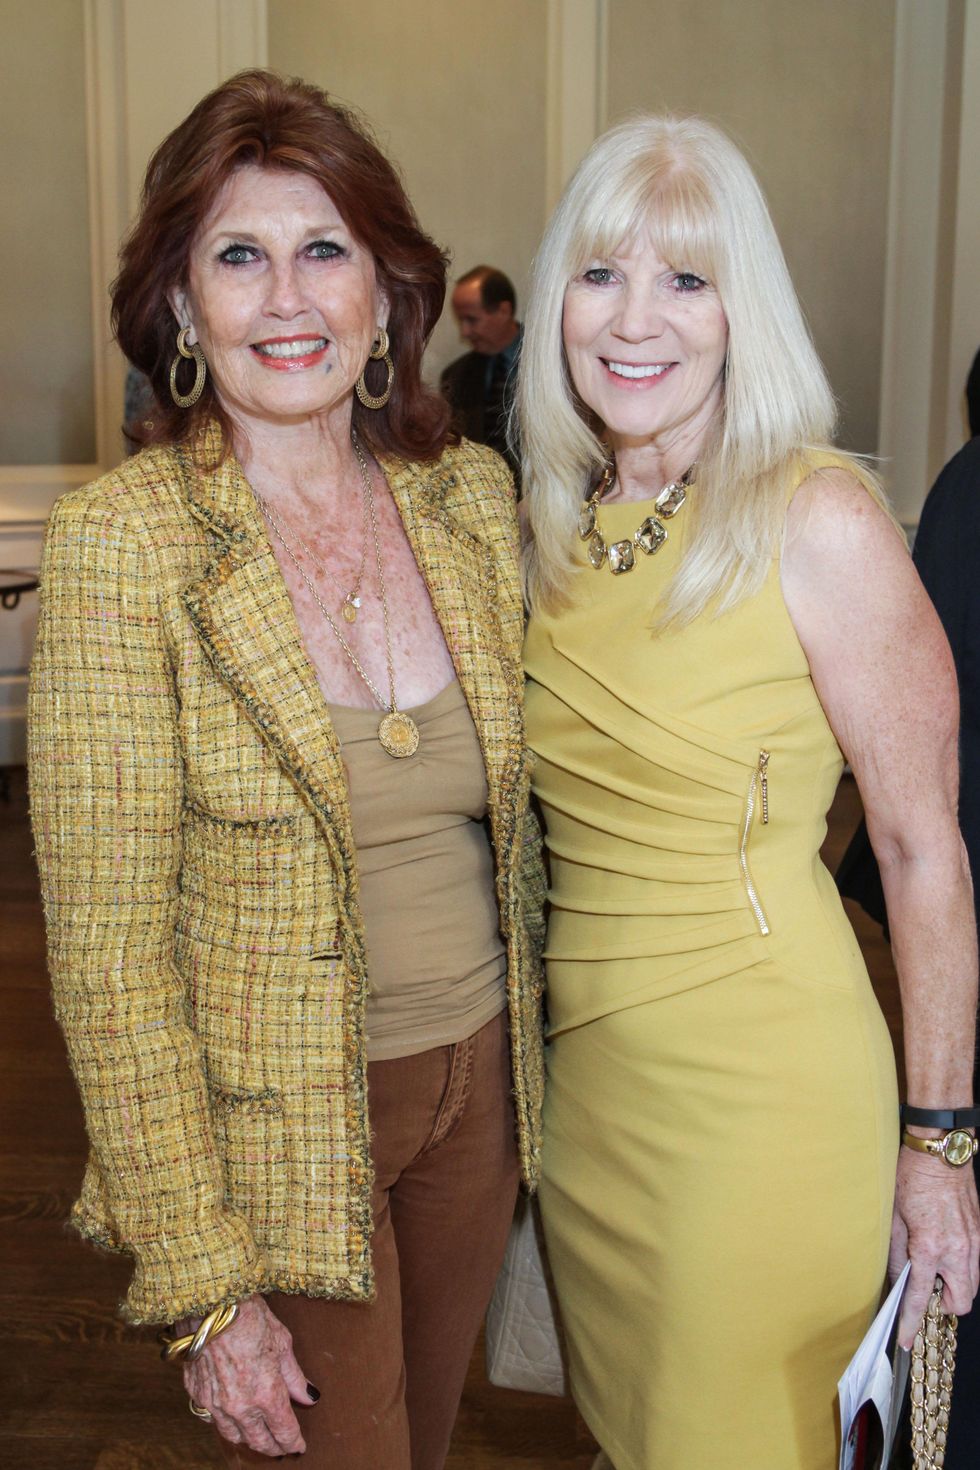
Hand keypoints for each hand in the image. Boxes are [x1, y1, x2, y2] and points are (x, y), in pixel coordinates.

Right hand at [181, 1295, 319, 1455]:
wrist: (212, 1302)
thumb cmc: (250, 1316)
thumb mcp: (282, 1342)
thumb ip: (294, 1376)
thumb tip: (308, 1396)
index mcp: (266, 1394)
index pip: (284, 1431)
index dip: (293, 1442)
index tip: (299, 1446)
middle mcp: (240, 1406)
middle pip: (258, 1441)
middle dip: (273, 1447)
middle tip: (282, 1448)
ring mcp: (215, 1403)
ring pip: (233, 1435)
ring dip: (248, 1440)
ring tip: (258, 1438)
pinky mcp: (196, 1393)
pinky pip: (212, 1419)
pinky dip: (224, 1422)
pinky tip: (232, 1417)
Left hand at [889, 1147, 979, 1346]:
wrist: (940, 1152)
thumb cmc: (911, 1179)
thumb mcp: (892, 1218)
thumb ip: (895, 1254)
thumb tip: (896, 1280)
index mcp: (929, 1248)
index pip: (920, 1298)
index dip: (910, 1322)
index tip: (905, 1339)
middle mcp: (957, 1251)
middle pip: (960, 1303)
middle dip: (943, 1305)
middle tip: (924, 1290)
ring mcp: (972, 1243)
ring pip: (972, 1286)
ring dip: (954, 1287)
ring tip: (933, 1269)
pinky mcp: (979, 1233)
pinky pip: (974, 1265)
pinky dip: (961, 1269)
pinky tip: (944, 1253)